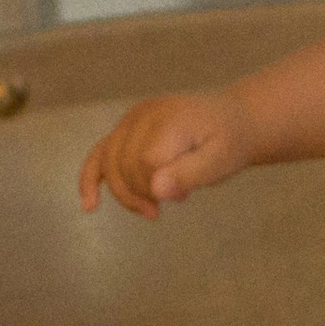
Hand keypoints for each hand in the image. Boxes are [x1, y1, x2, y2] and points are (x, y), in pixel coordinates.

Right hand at [80, 90, 252, 218]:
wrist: (234, 119)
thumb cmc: (231, 142)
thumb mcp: (222, 161)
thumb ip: (190, 174)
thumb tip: (157, 189)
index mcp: (169, 122)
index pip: (145, 165)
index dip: (157, 189)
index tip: (183, 197)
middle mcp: (144, 115)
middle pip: (123, 165)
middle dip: (143, 193)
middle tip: (176, 200)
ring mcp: (133, 118)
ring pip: (109, 163)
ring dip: (124, 193)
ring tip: (150, 210)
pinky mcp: (128, 125)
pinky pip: (100, 152)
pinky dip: (90, 179)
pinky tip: (90, 206)